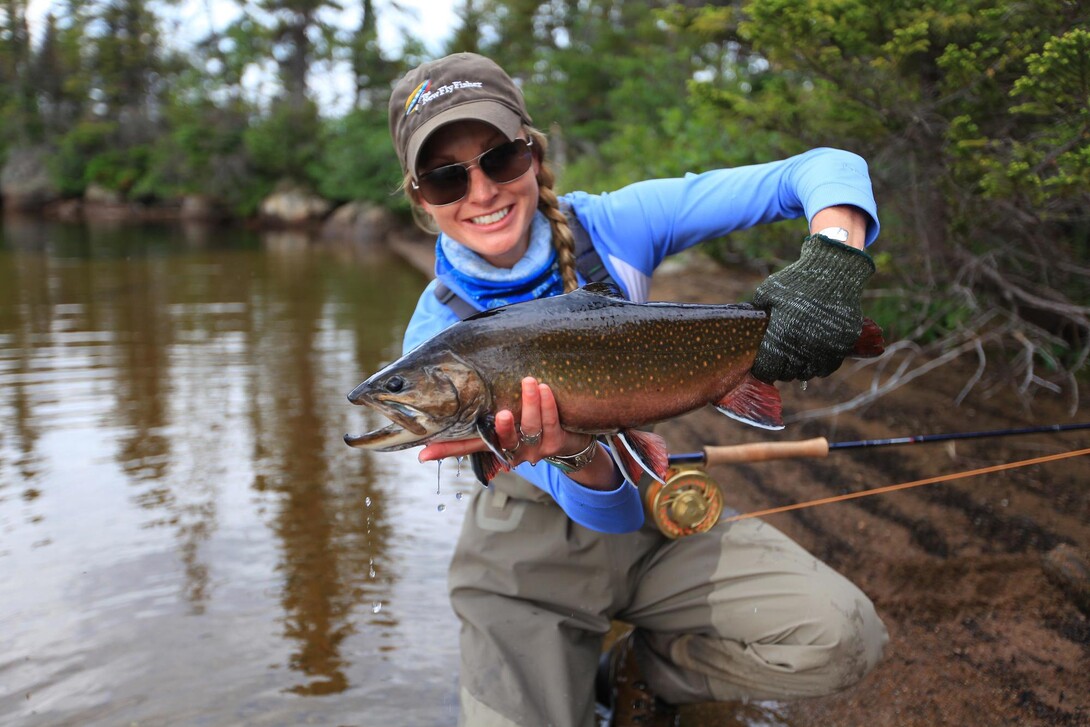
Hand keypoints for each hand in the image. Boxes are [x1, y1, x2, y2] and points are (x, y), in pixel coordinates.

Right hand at [419, 376, 593, 466]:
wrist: (572, 442)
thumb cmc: (531, 421)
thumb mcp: (508, 418)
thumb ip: (485, 407)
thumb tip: (453, 393)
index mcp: (495, 445)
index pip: (466, 447)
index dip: (445, 450)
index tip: (424, 453)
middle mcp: (512, 451)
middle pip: (502, 441)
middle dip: (502, 427)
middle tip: (501, 413)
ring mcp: (535, 448)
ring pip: (531, 427)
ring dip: (530, 403)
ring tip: (529, 381)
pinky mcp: (556, 442)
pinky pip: (551, 423)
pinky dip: (548, 405)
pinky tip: (544, 388)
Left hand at [751, 232, 875, 382]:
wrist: (834, 271)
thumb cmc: (797, 280)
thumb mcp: (768, 292)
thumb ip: (757, 311)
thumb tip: (748, 324)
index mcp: (782, 336)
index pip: (767, 370)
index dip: (763, 370)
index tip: (762, 366)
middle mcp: (803, 347)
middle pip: (788, 374)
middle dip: (781, 369)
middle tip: (779, 360)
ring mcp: (825, 348)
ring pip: (808, 373)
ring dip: (800, 369)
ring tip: (796, 358)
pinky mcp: (842, 345)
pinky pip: (828, 367)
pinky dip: (820, 367)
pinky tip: (813, 358)